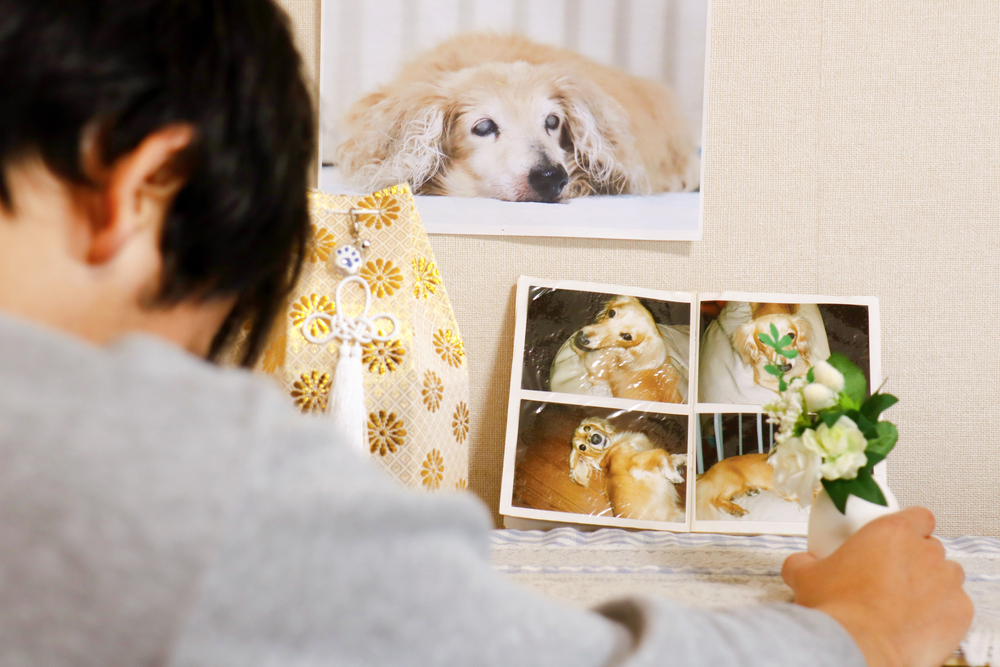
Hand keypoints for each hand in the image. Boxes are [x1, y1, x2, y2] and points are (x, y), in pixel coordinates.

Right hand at [782, 507, 972, 666]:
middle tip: (892, 575)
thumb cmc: (839, 609)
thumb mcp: (805, 575)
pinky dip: (941, 611)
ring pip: (947, 575)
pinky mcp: (959, 612)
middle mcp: (925, 552)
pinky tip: (917, 621)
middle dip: (915, 559)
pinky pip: (955, 605)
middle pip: (930, 547)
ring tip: (906, 601)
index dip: (911, 525)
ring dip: (931, 583)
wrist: (859, 646)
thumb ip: (804, 561)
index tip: (899, 538)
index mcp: (891, 532)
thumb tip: (799, 563)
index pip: (918, 515)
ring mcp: (946, 582)